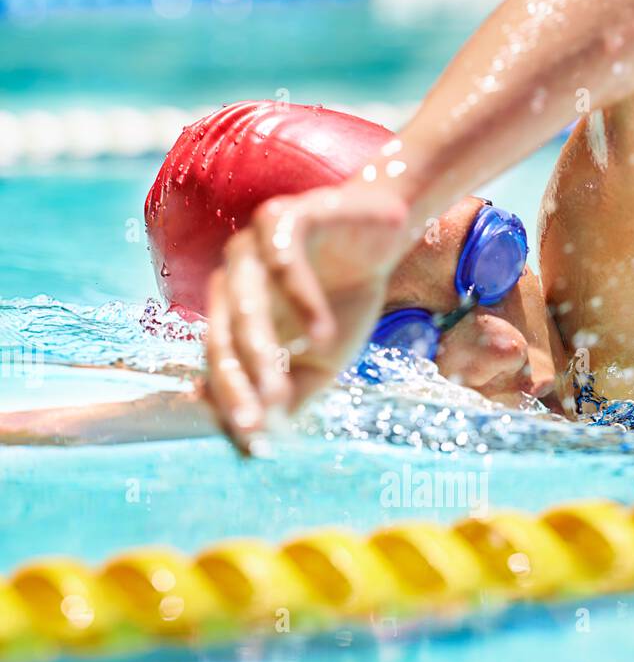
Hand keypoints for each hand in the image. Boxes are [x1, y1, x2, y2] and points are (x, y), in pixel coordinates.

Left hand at [206, 182, 408, 447]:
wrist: (383, 231)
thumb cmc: (344, 298)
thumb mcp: (321, 361)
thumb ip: (290, 395)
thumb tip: (259, 444)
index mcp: (233, 313)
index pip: (221, 364)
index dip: (232, 405)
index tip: (252, 445)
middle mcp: (234, 279)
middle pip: (223, 337)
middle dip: (237, 386)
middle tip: (254, 428)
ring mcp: (252, 245)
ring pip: (245, 303)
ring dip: (260, 351)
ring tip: (280, 393)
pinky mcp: (284, 216)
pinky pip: (282, 260)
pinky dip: (300, 299)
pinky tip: (320, 335)